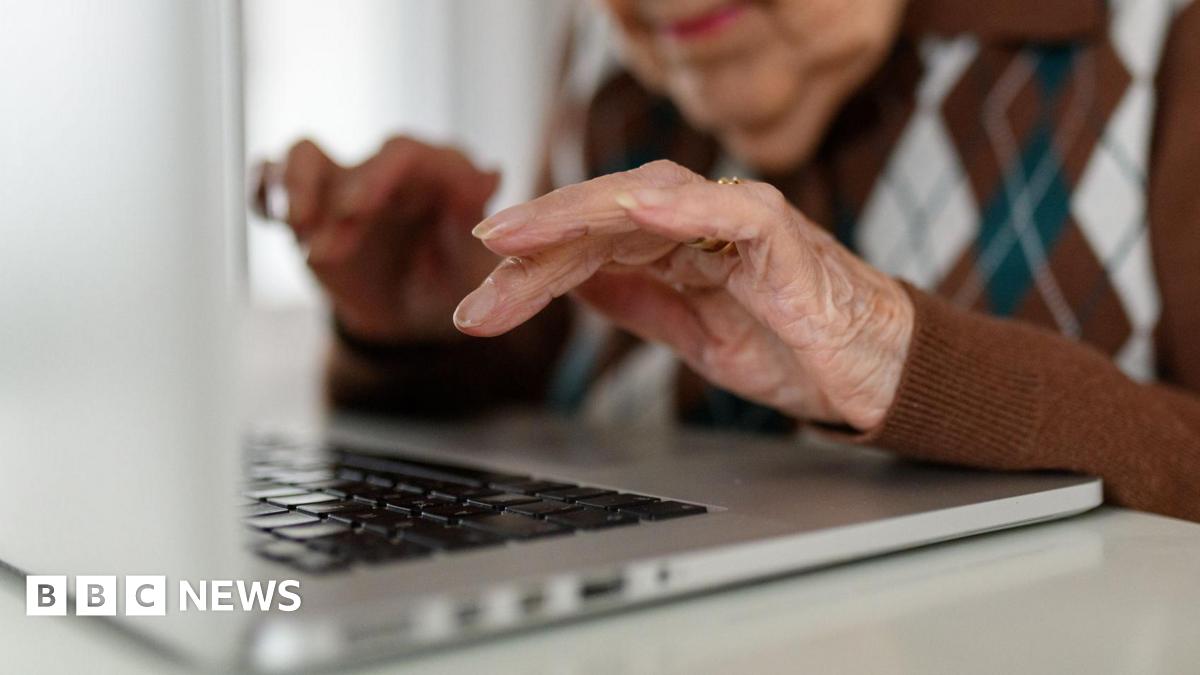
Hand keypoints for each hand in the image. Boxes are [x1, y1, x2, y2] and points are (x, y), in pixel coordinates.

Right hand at [252, 137, 499, 342]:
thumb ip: (475, 227)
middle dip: (341, 203)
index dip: (378, 174)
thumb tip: (492, 173)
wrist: (411, 320)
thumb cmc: (450, 290)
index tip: (354, 210)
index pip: (409, 153)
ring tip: (296, 230)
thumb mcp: (471, 273)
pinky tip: (272, 217)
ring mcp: (348, 182)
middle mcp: (394, 169)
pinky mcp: (312, 203)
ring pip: (307, 154)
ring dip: (295, 187)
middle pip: (361, 162)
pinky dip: (265, 191)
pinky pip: (275, 180)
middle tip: (327, 251)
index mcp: (443, 174)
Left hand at [454, 160, 913, 430]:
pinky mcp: (781, 234)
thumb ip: (636, 300)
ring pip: (646, 202)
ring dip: (579, 217)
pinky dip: (681, 209)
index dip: (533, 269)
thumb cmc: (795, 347)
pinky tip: (630, 215)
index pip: (590, 247)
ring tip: (522, 236)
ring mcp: (739, 220)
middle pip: (603, 218)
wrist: (874, 375)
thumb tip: (569, 283)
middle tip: (482, 262)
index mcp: (676, 246)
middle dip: (536, 241)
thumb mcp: (692, 332)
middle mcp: (699, 223)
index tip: (482, 300)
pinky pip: (727, 211)